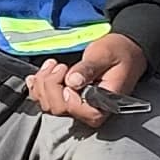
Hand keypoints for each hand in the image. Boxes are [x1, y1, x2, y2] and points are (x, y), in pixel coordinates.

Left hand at [31, 33, 149, 129]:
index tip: (67, 74)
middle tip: (59, 65)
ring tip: (52, 65)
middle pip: (59, 108)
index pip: (79, 110)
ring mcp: (77, 105)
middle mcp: (90, 109)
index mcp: (105, 103)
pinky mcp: (67, 98)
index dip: (67, 95)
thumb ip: (89, 68)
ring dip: (43, 83)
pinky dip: (36, 87)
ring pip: (49, 105)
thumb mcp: (105, 55)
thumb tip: (72, 81)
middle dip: (51, 84)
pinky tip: (38, 75)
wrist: (123, 49)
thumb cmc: (118, 52)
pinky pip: (45, 100)